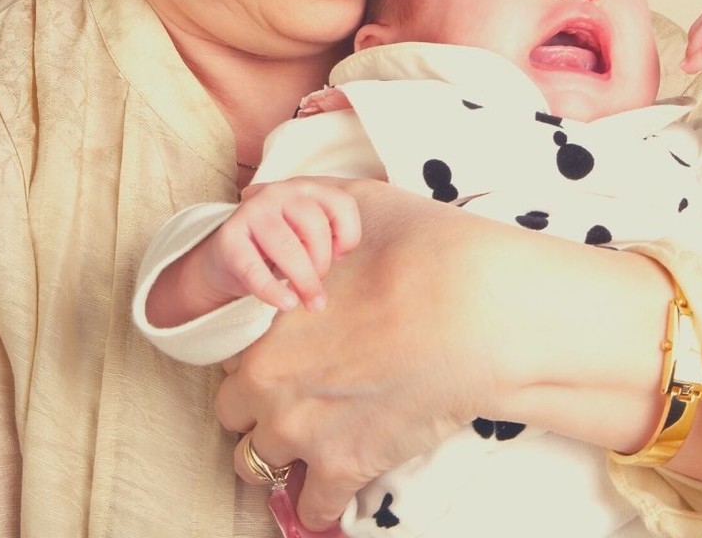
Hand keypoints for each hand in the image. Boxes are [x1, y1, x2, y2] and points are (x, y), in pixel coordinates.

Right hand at [204, 177, 361, 312]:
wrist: (228, 253)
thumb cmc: (279, 246)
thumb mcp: (307, 235)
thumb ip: (328, 238)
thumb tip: (337, 255)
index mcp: (305, 187)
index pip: (342, 203)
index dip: (349, 235)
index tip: (340, 256)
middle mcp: (279, 192)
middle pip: (315, 225)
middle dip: (323, 263)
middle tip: (318, 287)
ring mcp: (252, 211)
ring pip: (288, 246)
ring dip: (304, 279)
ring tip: (308, 302)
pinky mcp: (229, 237)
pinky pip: (255, 269)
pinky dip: (273, 291)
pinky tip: (287, 303)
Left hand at [215, 180, 513, 530]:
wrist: (476, 307)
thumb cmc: (420, 248)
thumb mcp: (354, 199)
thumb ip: (295, 197)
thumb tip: (255, 196)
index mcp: (263, 319)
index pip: (225, 350)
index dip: (254, 350)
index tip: (282, 351)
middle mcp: (268, 379)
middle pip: (231, 410)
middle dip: (258, 402)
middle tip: (298, 390)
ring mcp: (301, 429)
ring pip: (255, 463)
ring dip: (281, 451)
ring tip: (317, 435)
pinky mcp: (345, 467)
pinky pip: (312, 509)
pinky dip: (321, 501)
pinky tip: (341, 482)